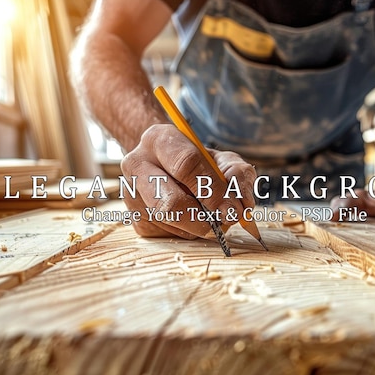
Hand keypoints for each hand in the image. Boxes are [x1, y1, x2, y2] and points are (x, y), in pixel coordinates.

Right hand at [120, 124, 256, 238]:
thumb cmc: (197, 162)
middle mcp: (137, 164)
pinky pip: (168, 235)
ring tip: (210, 216)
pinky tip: (193, 219)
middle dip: (204, 217)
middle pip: (169, 202)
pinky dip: (189, 232)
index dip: (213, 190)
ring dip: (199, 226)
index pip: (186, 165)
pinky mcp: (136, 219)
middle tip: (225, 221)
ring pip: (170, 223)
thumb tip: (242, 203)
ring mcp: (132, 193)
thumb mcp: (221, 159)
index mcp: (159, 139)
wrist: (165, 166)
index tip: (232, 208)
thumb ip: (237, 174)